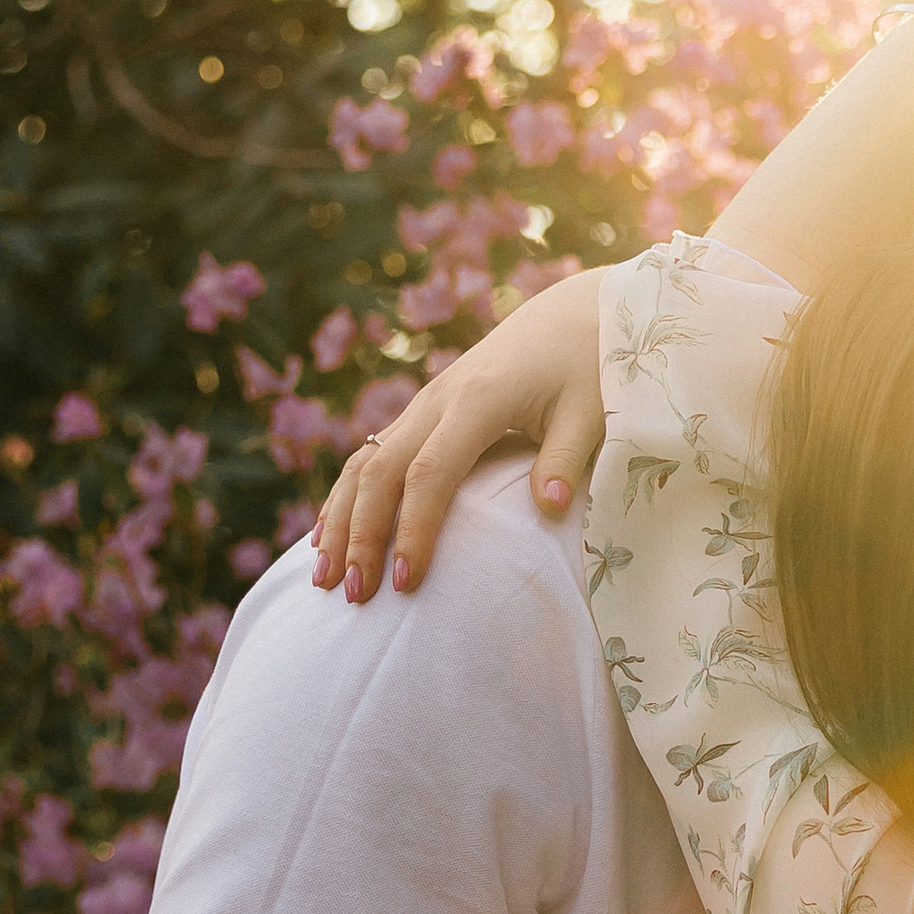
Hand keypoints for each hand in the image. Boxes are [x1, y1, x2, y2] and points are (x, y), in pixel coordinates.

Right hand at [311, 266, 607, 601]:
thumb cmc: (589, 366)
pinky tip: (328, 535)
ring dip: (341, 520)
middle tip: (355, 597)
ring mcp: (426, 403)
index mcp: (478, 400)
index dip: (414, 529)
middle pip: (382, 473)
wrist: (572, 315)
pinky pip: (372, 454)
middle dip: (362, 536)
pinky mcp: (424, 410)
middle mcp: (439, 400)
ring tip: (323, 578)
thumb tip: (549, 509)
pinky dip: (346, 496)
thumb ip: (566, 458)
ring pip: (365, 463)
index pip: (430, 474)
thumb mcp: (591, 410)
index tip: (406, 583)